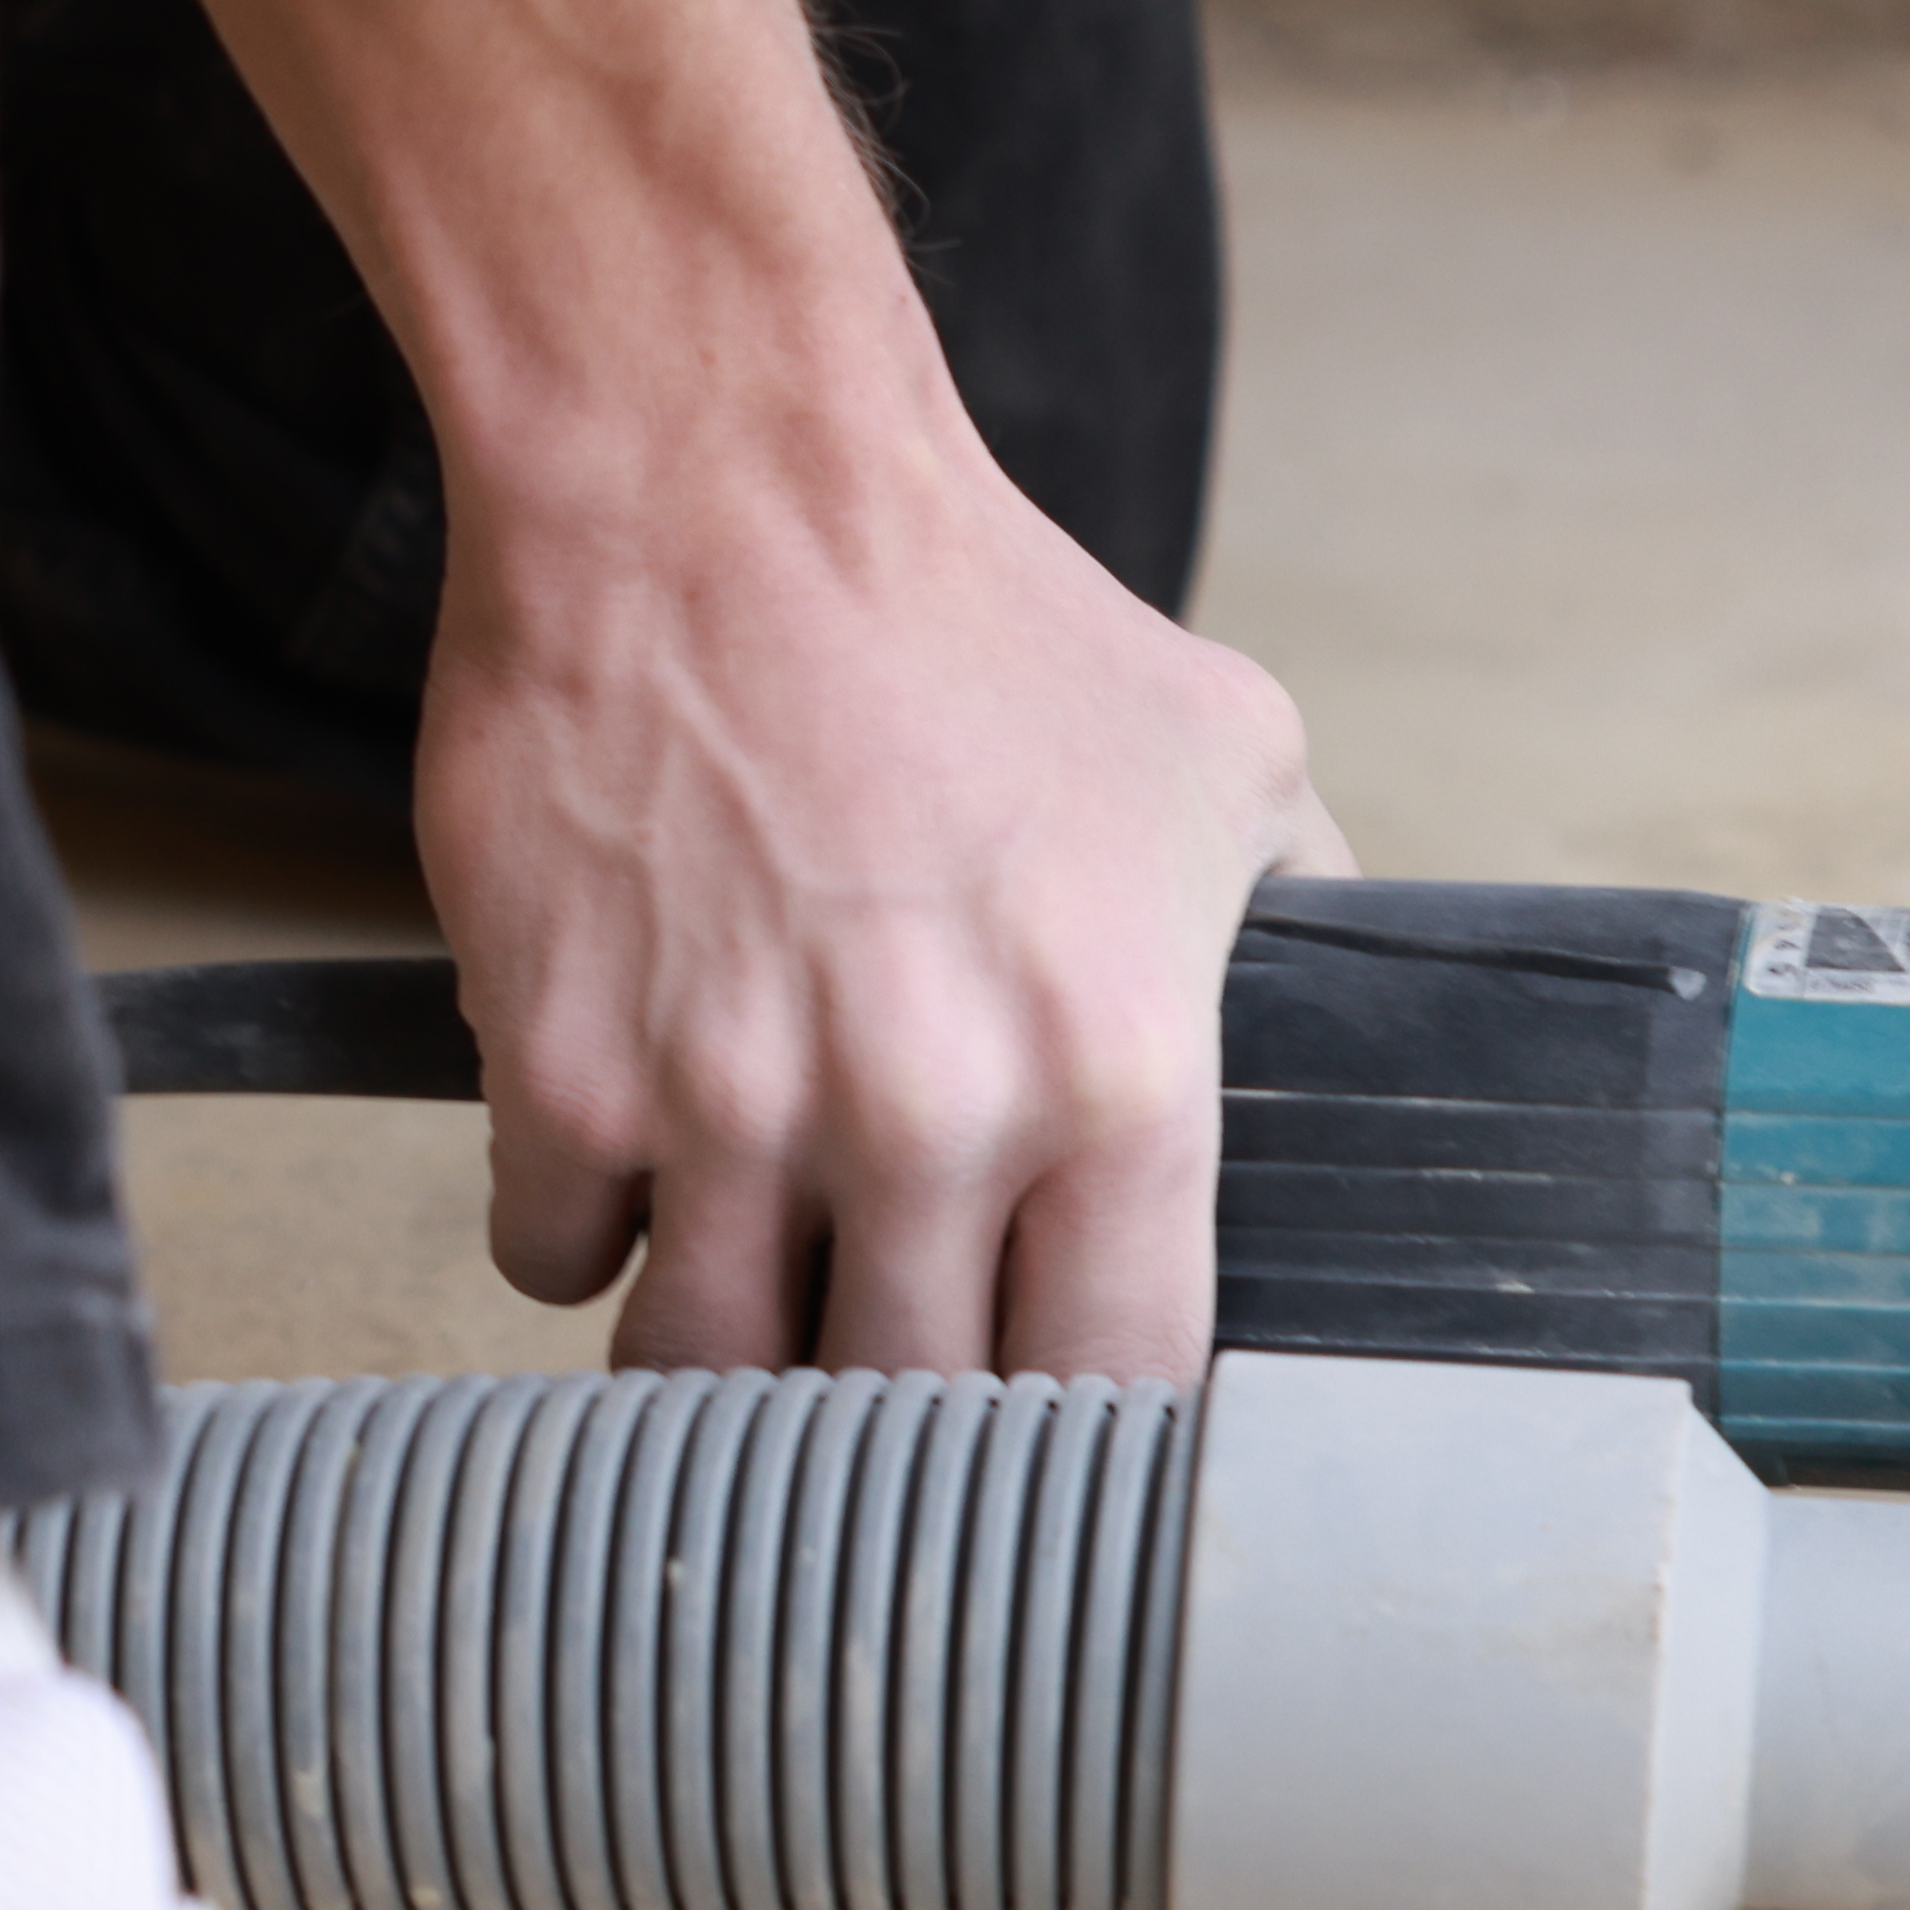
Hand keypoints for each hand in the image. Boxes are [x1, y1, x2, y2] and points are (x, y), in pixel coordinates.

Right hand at [415, 410, 1341, 1382]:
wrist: (720, 486)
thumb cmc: (973, 616)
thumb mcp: (1223, 756)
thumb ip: (1303, 911)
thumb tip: (1355, 1006)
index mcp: (1112, 1075)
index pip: (1115, 1382)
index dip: (1086, 1423)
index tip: (1054, 1402)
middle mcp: (928, 1120)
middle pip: (910, 1409)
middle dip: (903, 1397)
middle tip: (891, 1341)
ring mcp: (729, 1111)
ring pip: (714, 1373)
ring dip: (732, 1348)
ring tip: (756, 1282)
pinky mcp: (560, 1074)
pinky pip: (554, 1259)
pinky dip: (583, 1236)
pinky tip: (630, 1161)